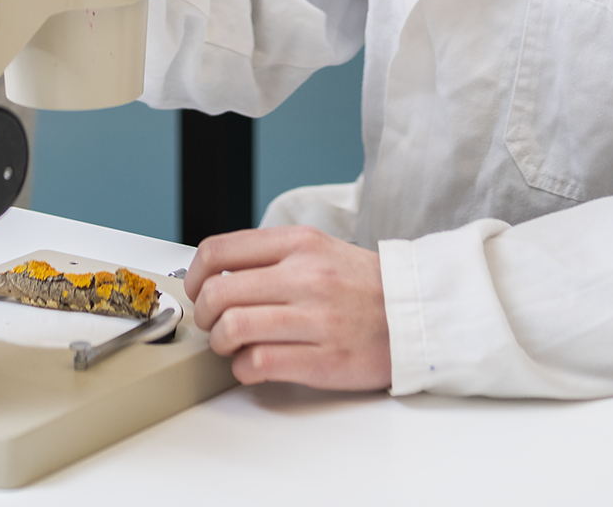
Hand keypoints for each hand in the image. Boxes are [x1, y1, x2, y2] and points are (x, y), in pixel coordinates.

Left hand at [185, 226, 392, 391]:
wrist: (417, 315)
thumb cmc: (364, 286)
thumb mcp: (319, 250)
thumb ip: (272, 257)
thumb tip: (217, 274)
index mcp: (299, 244)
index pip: (219, 250)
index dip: (195, 275)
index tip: (198, 290)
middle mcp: (305, 276)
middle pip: (219, 292)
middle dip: (205, 314)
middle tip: (214, 323)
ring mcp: (315, 318)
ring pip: (233, 327)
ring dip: (221, 343)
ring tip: (232, 346)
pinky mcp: (324, 359)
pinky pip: (259, 363)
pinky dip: (243, 369)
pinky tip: (252, 365)